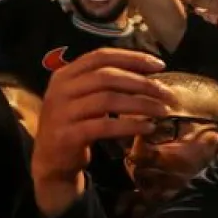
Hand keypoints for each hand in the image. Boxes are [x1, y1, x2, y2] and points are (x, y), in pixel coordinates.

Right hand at [30, 49, 173, 213]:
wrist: (52, 160)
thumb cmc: (76, 124)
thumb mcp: (85, 97)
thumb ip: (106, 82)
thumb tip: (149, 72)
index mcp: (65, 74)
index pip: (101, 56)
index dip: (132, 58)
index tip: (159, 65)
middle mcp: (60, 89)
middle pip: (108, 76)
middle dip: (142, 83)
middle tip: (166, 93)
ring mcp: (62, 112)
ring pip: (108, 100)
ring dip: (141, 104)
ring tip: (163, 111)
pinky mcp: (68, 135)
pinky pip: (105, 126)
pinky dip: (130, 125)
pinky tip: (148, 128)